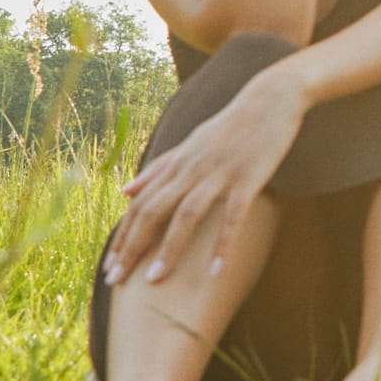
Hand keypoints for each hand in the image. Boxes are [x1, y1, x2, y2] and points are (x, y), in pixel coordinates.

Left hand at [109, 70, 301, 285]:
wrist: (270, 99)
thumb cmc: (231, 125)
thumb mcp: (189, 145)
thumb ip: (157, 170)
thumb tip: (125, 192)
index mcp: (176, 164)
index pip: (140, 205)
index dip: (123, 237)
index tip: (110, 266)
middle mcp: (190, 170)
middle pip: (153, 212)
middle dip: (132, 248)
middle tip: (117, 281)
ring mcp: (219, 174)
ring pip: (186, 216)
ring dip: (169, 250)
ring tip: (155, 281)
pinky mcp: (248, 178)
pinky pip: (232, 216)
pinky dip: (223, 244)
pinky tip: (217, 270)